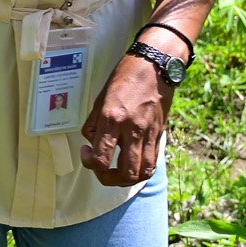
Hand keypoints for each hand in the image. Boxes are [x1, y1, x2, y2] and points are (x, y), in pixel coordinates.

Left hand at [80, 53, 168, 187]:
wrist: (155, 66)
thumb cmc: (124, 78)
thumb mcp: (100, 98)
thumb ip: (94, 124)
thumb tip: (92, 143)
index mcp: (112, 118)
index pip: (101, 158)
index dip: (89, 163)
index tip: (86, 152)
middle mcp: (132, 129)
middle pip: (125, 173)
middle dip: (108, 179)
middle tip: (100, 169)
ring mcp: (148, 133)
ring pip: (143, 173)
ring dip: (127, 180)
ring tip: (116, 172)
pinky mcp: (159, 134)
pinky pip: (152, 162)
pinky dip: (141, 170)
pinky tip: (131, 164)